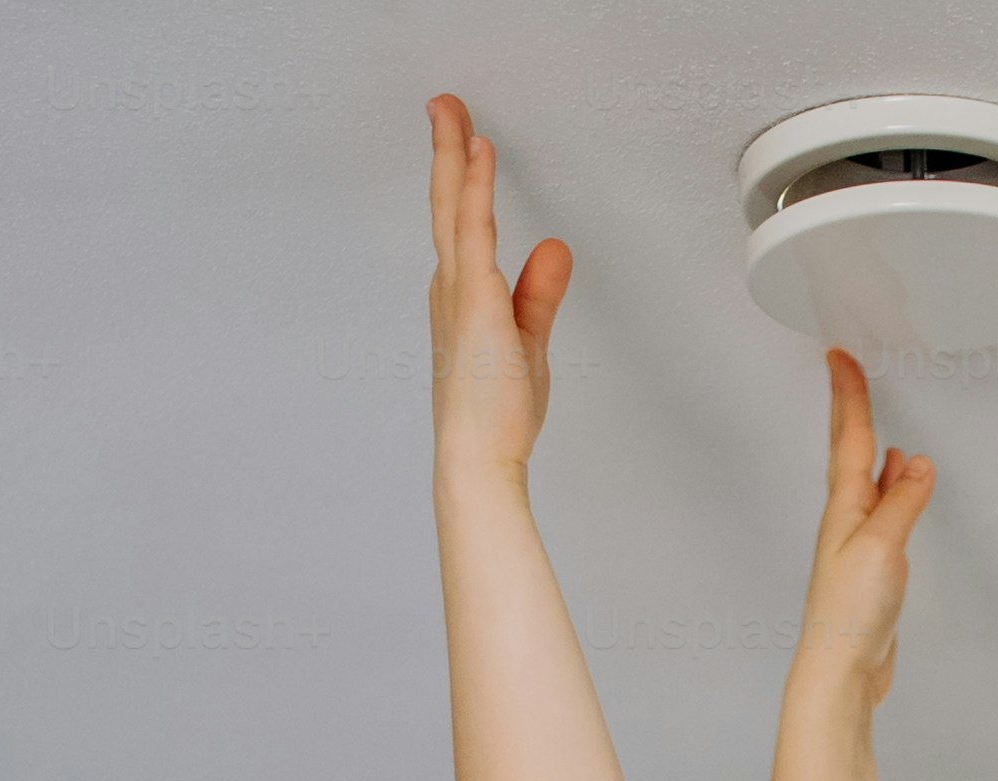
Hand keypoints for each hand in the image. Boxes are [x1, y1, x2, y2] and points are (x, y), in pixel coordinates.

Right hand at [427, 95, 568, 475]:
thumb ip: (539, 292)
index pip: (460, 224)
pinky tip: (480, 151)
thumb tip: (553, 249)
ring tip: (450, 110)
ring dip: (453, 152)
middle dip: (446, 150)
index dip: (461, 179)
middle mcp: (451, 287)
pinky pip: (474, 228)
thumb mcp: (529, 341)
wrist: (478, 458)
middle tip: (443, 104)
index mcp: (460, 297)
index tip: (465, 141)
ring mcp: (458, 290)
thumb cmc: (496, 415)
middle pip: (447, 203)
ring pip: (453, 205)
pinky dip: (476, 186)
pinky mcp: (475, 298)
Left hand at [789, 352, 934, 712]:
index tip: (841, 356)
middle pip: (848, 453)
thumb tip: (917, 462)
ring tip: (877, 425)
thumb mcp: (882, 546)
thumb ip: (902, 502)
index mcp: (844, 507)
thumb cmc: (851, 611)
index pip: (850, 439)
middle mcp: (845, 518)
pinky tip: (897, 487)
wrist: (841, 668)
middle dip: (849, 412)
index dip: (848, 396)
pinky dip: (889, 489)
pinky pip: (880, 511)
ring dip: (870, 449)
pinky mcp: (870, 566)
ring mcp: (856, 541)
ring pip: (864, 482)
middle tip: (846, 372)